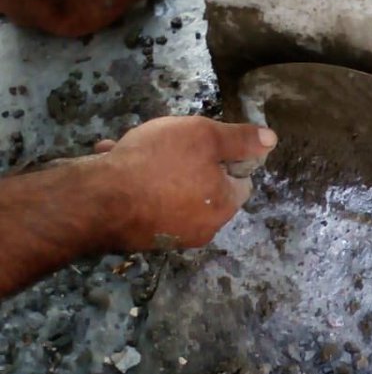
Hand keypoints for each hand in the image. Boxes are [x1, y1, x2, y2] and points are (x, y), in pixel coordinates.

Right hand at [94, 116, 276, 249]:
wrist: (98, 199)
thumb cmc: (158, 162)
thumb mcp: (205, 136)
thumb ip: (239, 138)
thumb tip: (271, 140)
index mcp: (223, 207)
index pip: (240, 179)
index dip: (225, 155)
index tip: (201, 141)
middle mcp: (201, 230)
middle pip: (203, 185)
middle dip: (182, 159)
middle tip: (162, 140)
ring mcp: (169, 236)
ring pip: (169, 191)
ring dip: (152, 167)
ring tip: (130, 147)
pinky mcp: (140, 237)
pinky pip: (144, 201)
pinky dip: (134, 182)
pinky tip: (113, 160)